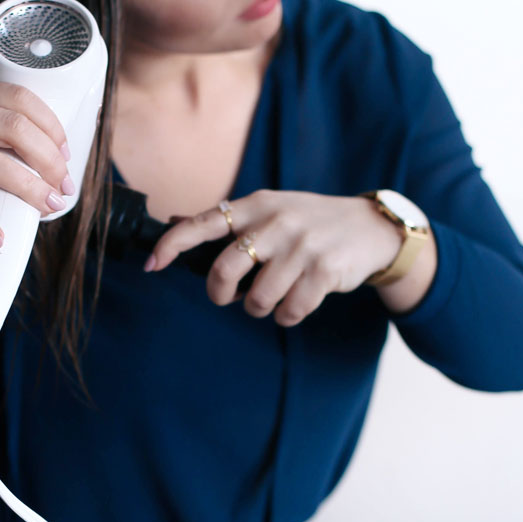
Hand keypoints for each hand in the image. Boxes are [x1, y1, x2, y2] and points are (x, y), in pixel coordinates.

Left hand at [143, 189, 403, 324]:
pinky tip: (298, 301)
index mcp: (256, 205)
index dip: (173, 245)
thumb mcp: (272, 209)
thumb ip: (231, 221)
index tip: (152, 265)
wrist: (370, 227)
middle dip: (220, 293)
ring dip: (259, 308)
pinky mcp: (324, 272)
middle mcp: (276, 222)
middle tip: (228, 297)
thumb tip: (177, 225)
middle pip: (225, 270)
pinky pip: (289, 312)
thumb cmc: (310, 223)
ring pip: (257, 299)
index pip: (204, 223)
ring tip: (272, 296)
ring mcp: (301, 247)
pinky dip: (288, 316)